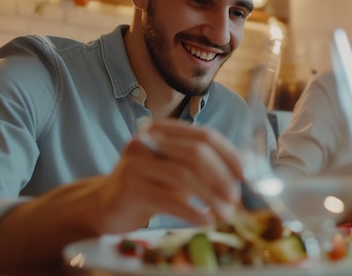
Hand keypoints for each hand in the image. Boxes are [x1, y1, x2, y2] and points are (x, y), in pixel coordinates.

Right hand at [88, 118, 243, 233]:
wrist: (106, 205)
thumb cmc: (150, 186)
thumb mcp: (178, 171)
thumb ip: (204, 167)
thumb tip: (243, 173)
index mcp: (164, 130)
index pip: (205, 136)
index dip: (229, 155)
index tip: (245, 175)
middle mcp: (148, 140)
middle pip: (197, 153)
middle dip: (222, 177)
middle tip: (235, 198)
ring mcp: (137, 162)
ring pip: (184, 175)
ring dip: (211, 196)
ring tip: (225, 213)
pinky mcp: (130, 188)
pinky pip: (169, 200)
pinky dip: (192, 212)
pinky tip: (205, 220)